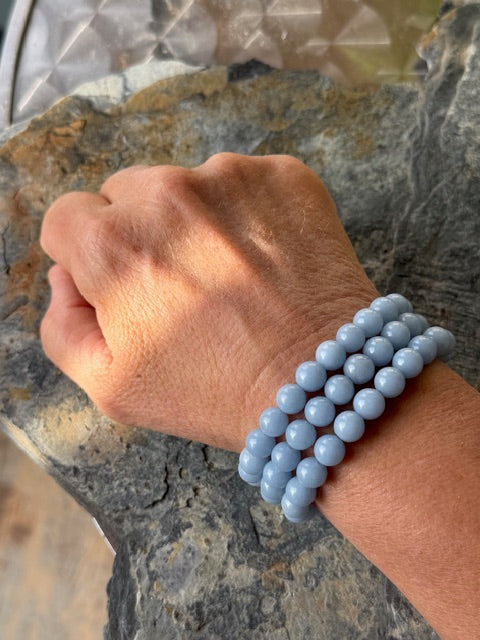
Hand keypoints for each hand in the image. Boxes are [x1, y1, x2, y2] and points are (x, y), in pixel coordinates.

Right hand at [40, 153, 376, 450]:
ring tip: (231, 277)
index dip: (87, 255)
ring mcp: (231, 176)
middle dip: (139, 232)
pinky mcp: (284, 175)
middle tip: (181, 285)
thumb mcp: (112, 386)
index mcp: (113, 243)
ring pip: (186, 184)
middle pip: (125, 193)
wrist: (324, 385)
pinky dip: (248, 213)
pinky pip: (245, 183)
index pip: (68, 217)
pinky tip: (267, 261)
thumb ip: (63, 326)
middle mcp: (166, 193)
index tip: (121, 284)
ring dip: (196, 220)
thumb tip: (66, 277)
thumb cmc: (216, 392)